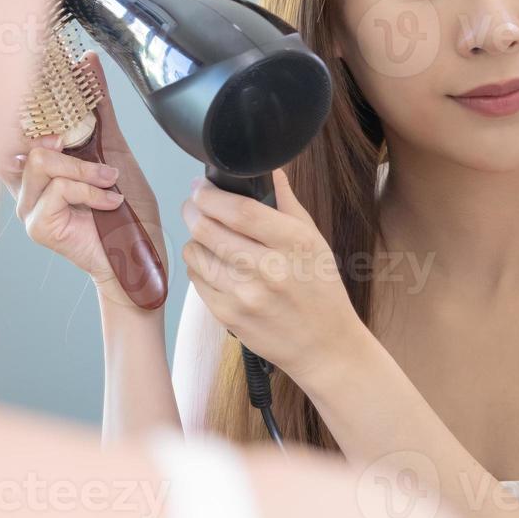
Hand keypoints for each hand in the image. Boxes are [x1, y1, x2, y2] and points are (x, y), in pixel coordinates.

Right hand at [0, 51, 166, 309]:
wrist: (143, 252)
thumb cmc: (127, 208)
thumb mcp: (114, 148)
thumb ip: (98, 107)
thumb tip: (88, 63)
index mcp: (40, 163)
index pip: (16, 125)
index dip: (30, 102)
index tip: (50, 73)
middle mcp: (26, 183)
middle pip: (25, 137)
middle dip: (66, 137)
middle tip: (92, 151)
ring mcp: (28, 206)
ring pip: (42, 160)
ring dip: (86, 169)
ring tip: (110, 182)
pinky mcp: (38, 225)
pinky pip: (58, 189)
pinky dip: (91, 190)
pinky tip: (109, 200)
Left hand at [180, 168, 364, 384]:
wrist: (325, 347)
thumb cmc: (321, 290)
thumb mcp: (314, 241)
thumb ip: (288, 203)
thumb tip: (270, 170)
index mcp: (293, 243)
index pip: (240, 210)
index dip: (211, 194)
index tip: (201, 186)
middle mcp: (268, 269)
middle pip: (208, 229)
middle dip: (193, 210)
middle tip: (194, 205)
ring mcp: (245, 295)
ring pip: (196, 253)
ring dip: (195, 239)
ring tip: (206, 237)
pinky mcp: (228, 316)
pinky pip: (196, 280)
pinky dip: (199, 267)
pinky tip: (213, 264)